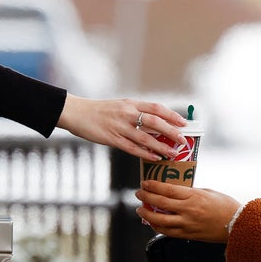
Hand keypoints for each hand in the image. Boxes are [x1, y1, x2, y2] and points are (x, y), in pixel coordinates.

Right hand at [57, 94, 187, 160]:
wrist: (77, 113)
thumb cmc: (99, 111)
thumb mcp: (119, 106)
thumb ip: (135, 113)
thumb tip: (154, 124)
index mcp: (130, 103)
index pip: (156, 108)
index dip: (171, 115)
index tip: (183, 122)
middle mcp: (127, 113)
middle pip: (155, 122)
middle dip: (171, 132)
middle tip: (183, 140)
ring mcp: (119, 126)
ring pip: (146, 137)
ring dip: (161, 146)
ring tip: (173, 153)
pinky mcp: (112, 138)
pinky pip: (132, 148)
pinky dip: (145, 153)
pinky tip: (155, 158)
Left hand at [135, 180, 240, 242]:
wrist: (237, 225)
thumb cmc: (225, 206)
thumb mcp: (207, 192)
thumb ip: (190, 192)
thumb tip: (174, 191)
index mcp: (194, 196)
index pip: (167, 190)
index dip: (153, 186)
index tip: (145, 183)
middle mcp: (189, 210)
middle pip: (160, 203)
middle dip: (146, 197)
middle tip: (139, 193)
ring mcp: (187, 224)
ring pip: (160, 220)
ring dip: (147, 214)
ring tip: (141, 209)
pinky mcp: (188, 235)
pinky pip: (167, 232)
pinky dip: (157, 227)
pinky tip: (152, 222)